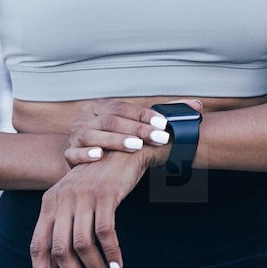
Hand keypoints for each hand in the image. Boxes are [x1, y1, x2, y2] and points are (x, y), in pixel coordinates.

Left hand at [30, 146, 150, 267]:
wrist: (125, 149)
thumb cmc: (100, 181)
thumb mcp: (75, 202)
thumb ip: (62, 230)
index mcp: (50, 202)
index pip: (38, 246)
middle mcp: (62, 198)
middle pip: (60, 250)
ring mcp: (83, 195)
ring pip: (82, 245)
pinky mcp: (105, 193)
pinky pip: (105, 232)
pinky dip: (112, 253)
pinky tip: (118, 266)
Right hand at [64, 98, 202, 168]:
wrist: (81, 162)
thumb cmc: (115, 141)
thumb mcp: (134, 127)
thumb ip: (163, 115)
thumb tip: (197, 105)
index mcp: (100, 106)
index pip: (123, 107)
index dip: (143, 115)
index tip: (163, 124)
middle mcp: (86, 117)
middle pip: (111, 121)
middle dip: (137, 130)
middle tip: (159, 138)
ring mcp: (75, 135)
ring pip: (93, 135)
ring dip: (116, 140)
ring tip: (135, 146)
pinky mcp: (68, 154)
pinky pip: (74, 153)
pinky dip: (86, 153)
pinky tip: (100, 156)